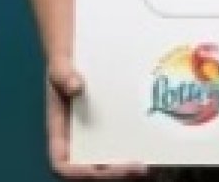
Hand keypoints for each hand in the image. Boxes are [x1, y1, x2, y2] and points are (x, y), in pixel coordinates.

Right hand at [46, 59, 149, 178]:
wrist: (80, 49)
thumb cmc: (65, 60)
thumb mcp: (60, 63)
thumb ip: (62, 73)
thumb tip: (75, 86)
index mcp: (61, 131)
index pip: (63, 164)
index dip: (79, 173)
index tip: (99, 169)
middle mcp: (79, 139)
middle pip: (92, 171)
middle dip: (115, 175)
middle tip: (140, 168)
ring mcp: (99, 135)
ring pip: (111, 164)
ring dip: (129, 171)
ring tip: (152, 166)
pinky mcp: (117, 126)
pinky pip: (126, 146)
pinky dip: (140, 152)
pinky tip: (158, 149)